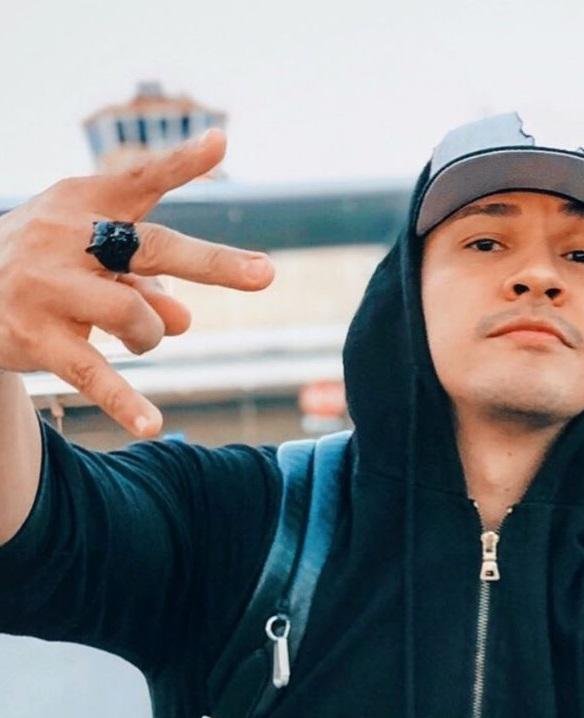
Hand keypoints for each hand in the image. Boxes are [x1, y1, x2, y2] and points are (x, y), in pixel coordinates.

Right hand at [0, 129, 274, 437]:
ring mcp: (46, 285)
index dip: (179, 163)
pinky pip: (92, 373)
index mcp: (84, 201)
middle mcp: (63, 235)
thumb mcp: (95, 258)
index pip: (140, 178)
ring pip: (134, 316)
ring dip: (154, 334)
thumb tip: (184, 322)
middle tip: (267, 274)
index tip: (219, 143)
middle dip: (213, 264)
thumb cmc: (49, 265)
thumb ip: (146, 281)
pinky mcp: (34, 335)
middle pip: (153, 249)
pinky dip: (125, 401)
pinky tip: (152, 425)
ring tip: (142, 336)